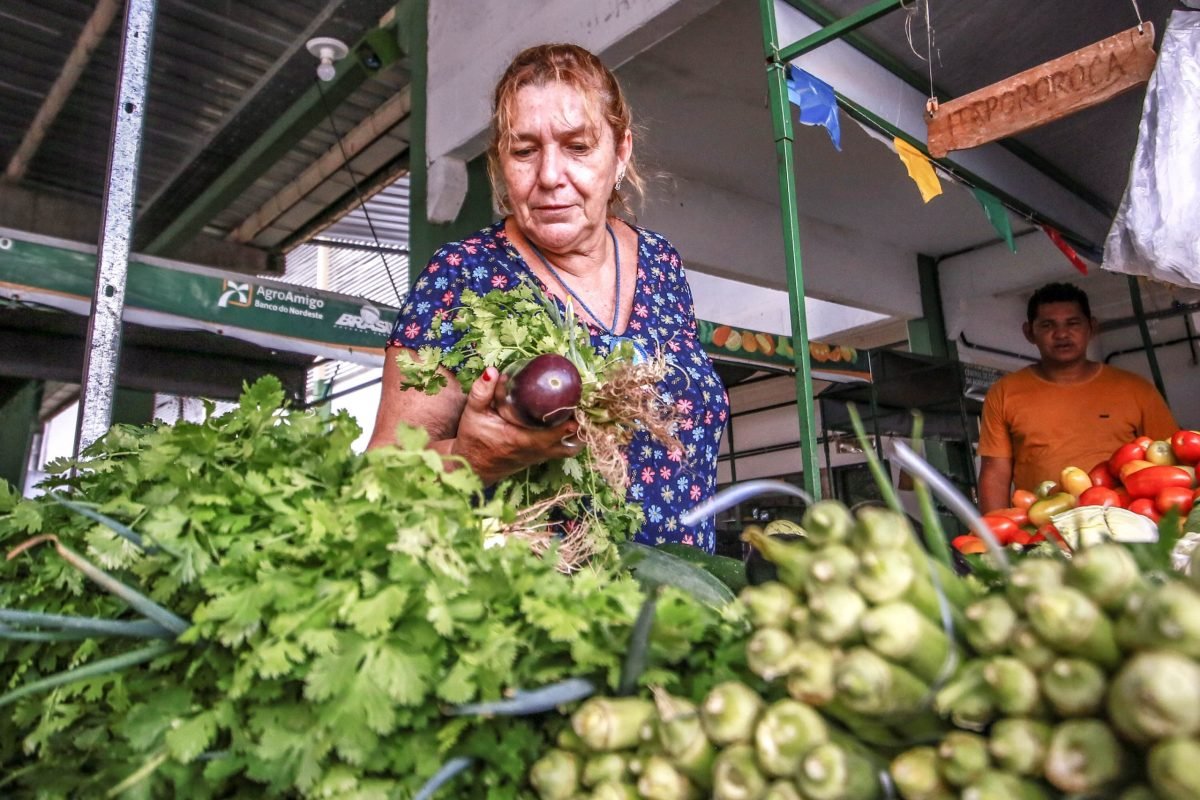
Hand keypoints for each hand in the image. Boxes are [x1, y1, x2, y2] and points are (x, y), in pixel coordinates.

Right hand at [450, 367, 580, 484]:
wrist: (472, 466)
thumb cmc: (474, 439)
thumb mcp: (474, 413)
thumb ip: (482, 392)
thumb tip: (492, 371)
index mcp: (525, 440)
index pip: (559, 430)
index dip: (573, 415)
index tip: (580, 397)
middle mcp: (538, 450)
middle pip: (574, 438)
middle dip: (584, 420)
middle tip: (586, 399)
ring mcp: (542, 456)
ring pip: (573, 446)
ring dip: (581, 431)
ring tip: (584, 410)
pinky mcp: (542, 457)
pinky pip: (566, 449)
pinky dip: (574, 437)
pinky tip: (576, 421)